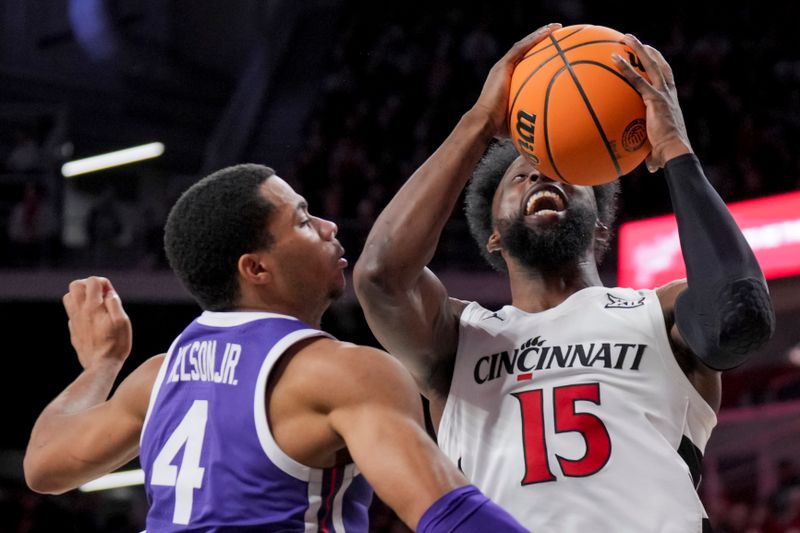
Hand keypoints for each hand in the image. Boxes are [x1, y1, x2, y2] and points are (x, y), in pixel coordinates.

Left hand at [62, 277, 131, 370]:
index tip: (111, 294)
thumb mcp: (122, 322)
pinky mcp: (73, 330)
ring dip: (81, 295)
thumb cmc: (116, 344)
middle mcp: (80, 311)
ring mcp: (74, 321)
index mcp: (93, 307)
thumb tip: (108, 293)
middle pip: (75, 285)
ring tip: (94, 303)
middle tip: (100, 294)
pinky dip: (80, 310)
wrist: (101, 365)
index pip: (92, 281)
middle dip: (88, 285)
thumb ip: (114, 303)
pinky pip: (71, 313)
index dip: (104, 283)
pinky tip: (91, 319)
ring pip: (69, 297)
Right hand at [472, 23, 560, 136]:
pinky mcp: (503, 66)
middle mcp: (503, 71)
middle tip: (556, 36)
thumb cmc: (499, 128)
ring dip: (540, 35)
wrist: (483, 122)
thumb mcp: (518, 122)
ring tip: (557, 28)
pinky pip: (522, 48)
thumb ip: (529, 120)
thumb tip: (544, 133)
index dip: (536, 57)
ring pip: (524, 45)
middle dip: (540, 42)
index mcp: (506, 82)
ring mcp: (502, 67)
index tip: (551, 53)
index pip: (523, 65)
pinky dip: (536, 38)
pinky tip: (550, 31)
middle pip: (524, 52)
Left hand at [613, 35, 691, 171]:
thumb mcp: (658, 150)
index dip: (658, 64)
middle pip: (659, 65)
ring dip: (639, 49)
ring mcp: (663, 94)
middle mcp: (669, 93)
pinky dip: (626, 69)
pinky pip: (637, 80)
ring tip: (626, 38)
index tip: (649, 55)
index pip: (665, 77)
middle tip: (634, 41)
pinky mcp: (654, 99)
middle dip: (647, 51)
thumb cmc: (668, 154)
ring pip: (651, 65)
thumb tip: (650, 168)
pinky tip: (614, 59)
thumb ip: (652, 153)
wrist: (675, 152)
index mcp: (670, 101)